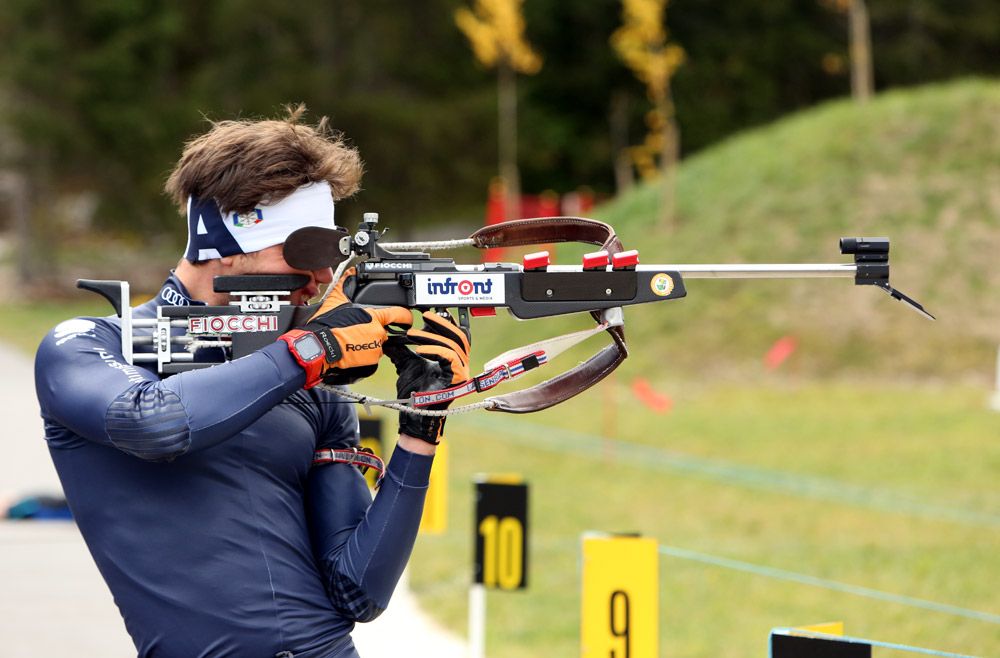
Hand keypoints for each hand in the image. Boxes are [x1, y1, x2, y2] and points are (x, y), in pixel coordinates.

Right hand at [280, 269, 411, 386]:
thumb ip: (346, 283)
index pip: (401, 314)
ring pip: (377, 344)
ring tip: (352, 340)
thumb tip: (352, 271)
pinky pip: (371, 356)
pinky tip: (352, 349)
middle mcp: (379, 333)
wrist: (320, 348)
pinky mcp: (371, 362)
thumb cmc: (328, 326)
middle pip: (384, 330)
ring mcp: (376, 348)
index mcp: (375, 317)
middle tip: (358, 329)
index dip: (405, 316)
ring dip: (369, 342)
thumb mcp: (336, 300)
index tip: (406, 318)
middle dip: (375, 329)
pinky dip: (364, 353)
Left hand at [384, 310, 470, 443]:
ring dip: (432, 336)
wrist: (413, 415)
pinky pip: (450, 357)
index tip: (431, 313)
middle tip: (425, 316)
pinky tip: (419, 350)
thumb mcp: (407, 365)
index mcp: (452, 359)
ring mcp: (461, 371)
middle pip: (459, 336)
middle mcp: (460, 364)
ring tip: (414, 335)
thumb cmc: (413, 395)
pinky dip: (434, 350)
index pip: (456, 335)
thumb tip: (391, 337)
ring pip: (454, 344)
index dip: (447, 322)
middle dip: (442, 323)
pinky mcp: (457, 378)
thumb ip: (403, 351)